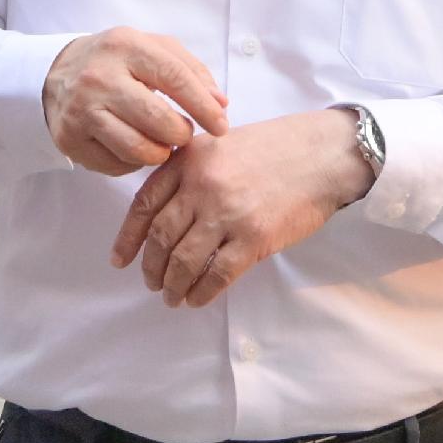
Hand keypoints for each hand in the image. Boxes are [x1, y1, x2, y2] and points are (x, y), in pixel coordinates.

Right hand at [43, 28, 229, 174]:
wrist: (56, 73)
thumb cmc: (117, 62)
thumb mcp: (152, 49)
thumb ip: (191, 71)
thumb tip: (220, 104)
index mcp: (125, 46)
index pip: (175, 78)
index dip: (204, 106)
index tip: (221, 125)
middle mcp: (99, 77)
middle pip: (158, 120)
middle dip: (181, 133)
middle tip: (183, 133)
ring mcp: (81, 109)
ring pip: (138, 149)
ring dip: (161, 152)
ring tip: (162, 142)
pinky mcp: (69, 138)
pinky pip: (116, 164)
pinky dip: (134, 162)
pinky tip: (133, 145)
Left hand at [107, 110, 370, 307]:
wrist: (323, 154)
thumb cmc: (275, 147)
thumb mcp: (220, 143)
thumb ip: (190, 171)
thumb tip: (164, 213)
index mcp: (188, 160)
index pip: (143, 205)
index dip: (127, 238)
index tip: (119, 260)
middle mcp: (201, 186)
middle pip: (160, 237)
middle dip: (151, 267)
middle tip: (150, 282)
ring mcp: (227, 213)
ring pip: (184, 261)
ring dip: (173, 285)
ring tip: (172, 296)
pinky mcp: (253, 239)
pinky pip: (217, 275)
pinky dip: (202, 293)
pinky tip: (197, 299)